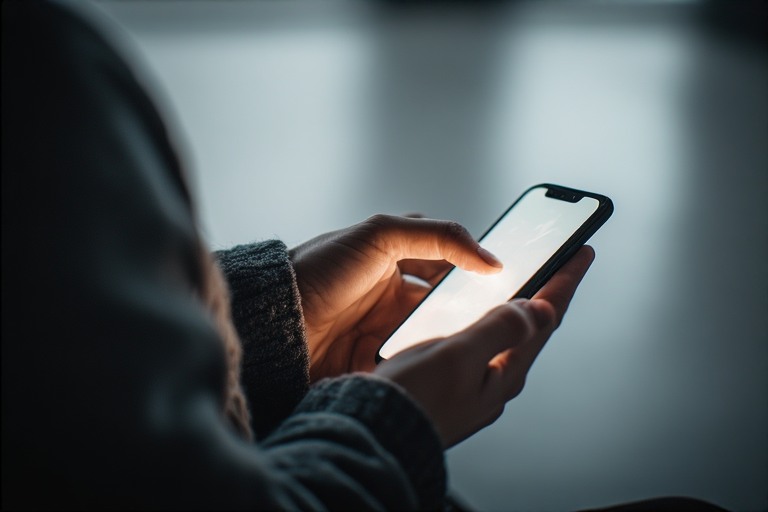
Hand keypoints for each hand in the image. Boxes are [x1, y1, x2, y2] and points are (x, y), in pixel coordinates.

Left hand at [289, 214, 502, 381]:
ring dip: (448, 341)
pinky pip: (410, 365)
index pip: (446, 263)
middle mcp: (390, 295)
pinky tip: (439, 367)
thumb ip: (438, 236)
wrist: (273, 321)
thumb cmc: (319, 269)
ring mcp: (382, 330)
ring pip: (431, 337)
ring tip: (471, 346)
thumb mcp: (381, 234)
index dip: (473, 271)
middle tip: (497, 321)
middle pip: (443, 305)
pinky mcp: (374, 362)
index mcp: (393, 260)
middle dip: (467, 312)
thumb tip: (488, 258)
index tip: (504, 284)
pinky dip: (424, 366)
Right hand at [374, 246, 594, 447]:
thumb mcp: (459, 356)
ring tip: (524, 286)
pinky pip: (480, 347)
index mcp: (504, 373)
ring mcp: (475, 388)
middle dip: (546, 294)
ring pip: (506, 338)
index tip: (581, 253)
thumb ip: (498, 329)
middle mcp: (495, 382)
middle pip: (532, 329)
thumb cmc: (412, 401)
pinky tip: (474, 318)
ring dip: (517, 309)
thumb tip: (537, 309)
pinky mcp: (452, 388)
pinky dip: (486, 323)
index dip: (564, 282)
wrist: (375, 437)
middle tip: (558, 265)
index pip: (546, 318)